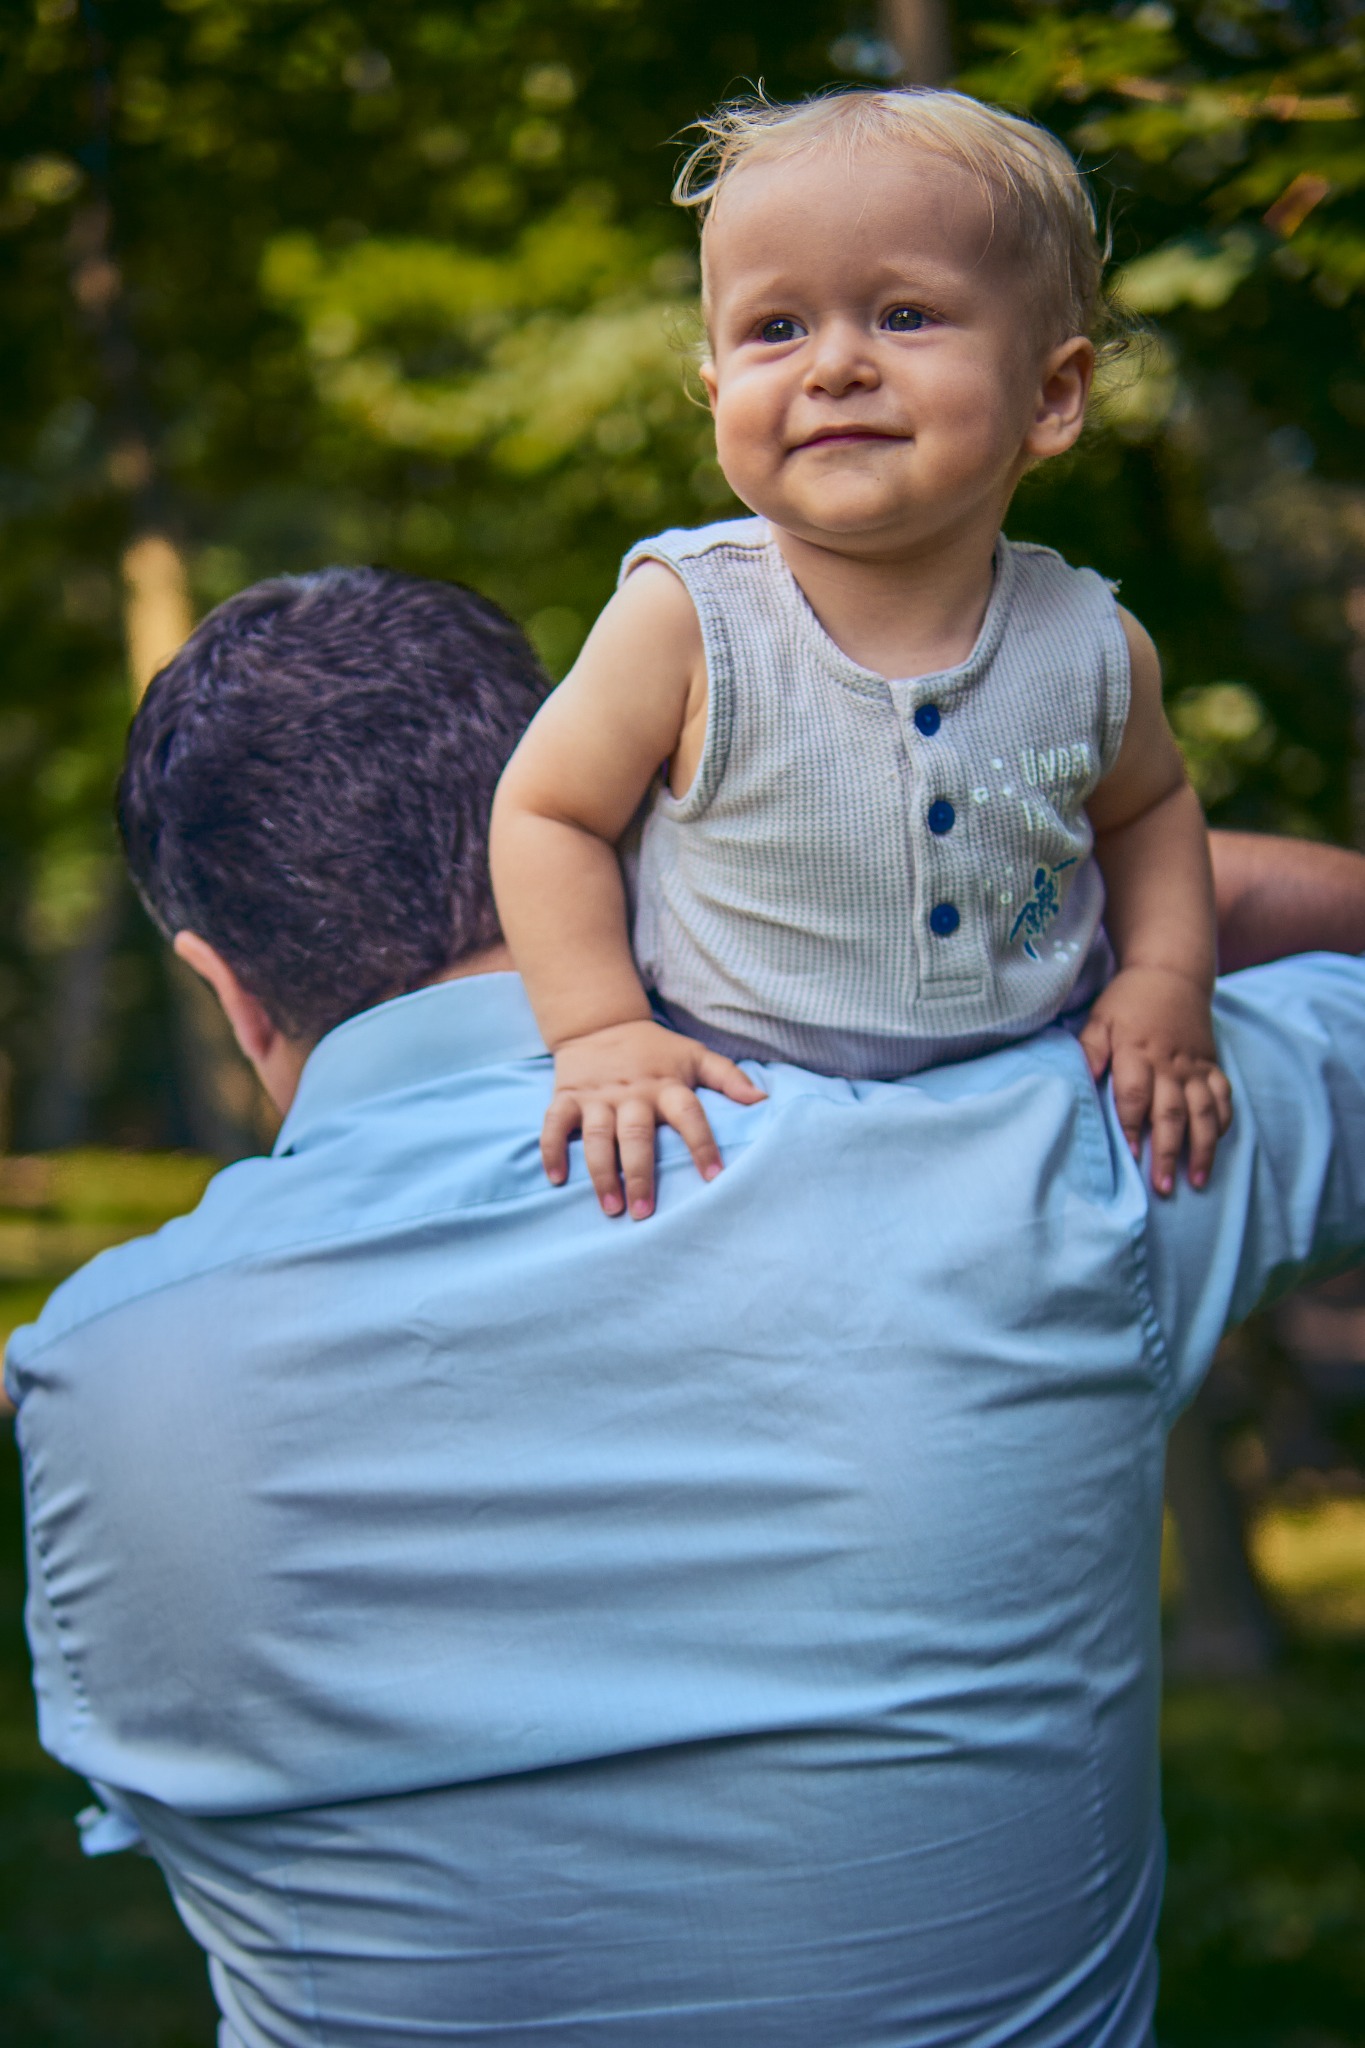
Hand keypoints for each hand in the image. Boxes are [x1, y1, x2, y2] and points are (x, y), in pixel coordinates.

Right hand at [543, 1020, 767, 1219]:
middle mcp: (631, 1094)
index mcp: (666, 1085)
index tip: (714, 1178)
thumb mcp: (695, 1055)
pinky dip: (551, 1151)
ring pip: (596, 1137)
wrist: (600, 1023)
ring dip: (601, 1174)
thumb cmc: (655, 1050)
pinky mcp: (567, 1097)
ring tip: (611, 1207)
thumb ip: (729, 1078)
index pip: (689, 1115)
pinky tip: (556, 1179)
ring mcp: (597, 1097)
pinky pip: (554, 1126)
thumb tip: (763, 1101)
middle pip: (636, 1135)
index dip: (702, 1144)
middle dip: (640, 1174)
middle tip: (645, 1212)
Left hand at [1078, 967, 1231, 1195]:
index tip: (1131, 1155)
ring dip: (1201, 1148)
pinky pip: (1223, 1097)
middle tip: (1163, 1187)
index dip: (1132, 1125)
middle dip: (1167, 1152)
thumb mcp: (1100, 1019)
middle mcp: (1169, 1064)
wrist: (1170, 972)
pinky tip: (1216, 1145)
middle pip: (1171, 1113)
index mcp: (1137, 1053)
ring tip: (1197, 1180)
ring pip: (1203, 1112)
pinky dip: (1222, 1122)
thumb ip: (1090, 1049)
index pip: (1135, 1095)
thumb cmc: (1128, 1001)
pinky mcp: (1211, 1065)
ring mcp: (1194, 1067)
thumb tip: (1082, 1077)